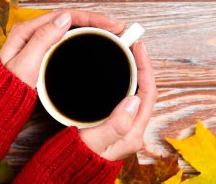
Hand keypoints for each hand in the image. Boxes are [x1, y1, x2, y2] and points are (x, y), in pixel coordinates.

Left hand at [0, 10, 124, 87]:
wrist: (1, 104)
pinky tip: (99, 46)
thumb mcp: (24, 64)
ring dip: (95, 30)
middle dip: (98, 22)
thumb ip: (42, 39)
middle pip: (73, 21)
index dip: (92, 18)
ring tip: (114, 35)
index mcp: (29, 30)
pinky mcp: (50, 54)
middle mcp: (37, 33)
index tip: (112, 24)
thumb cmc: (9, 88)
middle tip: (119, 29)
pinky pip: (72, 42)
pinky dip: (88, 41)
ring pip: (74, 31)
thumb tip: (66, 17)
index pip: (67, 16)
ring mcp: (44, 43)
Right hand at [79, 41, 157, 160]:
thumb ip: (116, 125)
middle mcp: (134, 128)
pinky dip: (125, 81)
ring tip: (128, 54)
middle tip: (133, 45)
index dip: (146, 68)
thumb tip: (134, 100)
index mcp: (134, 132)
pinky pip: (126, 97)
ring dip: (135, 73)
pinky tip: (117, 73)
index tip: (138, 48)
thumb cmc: (78, 159)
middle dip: (142, 66)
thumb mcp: (95, 143)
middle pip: (146, 91)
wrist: (67, 171)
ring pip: (137, 92)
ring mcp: (126, 125)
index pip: (149, 94)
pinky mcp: (117, 123)